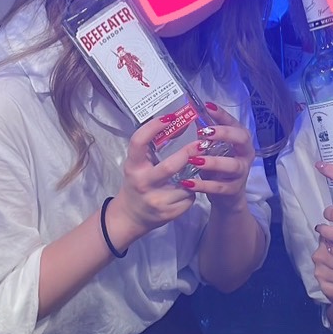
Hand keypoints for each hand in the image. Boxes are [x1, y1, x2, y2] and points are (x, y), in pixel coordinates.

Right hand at [108, 115, 200, 246]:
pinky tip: (188, 189)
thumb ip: (150, 150)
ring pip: (186, 183)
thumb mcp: (137, 165)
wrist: (130, 216)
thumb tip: (174, 123)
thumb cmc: (137, 184)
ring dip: (194, 176)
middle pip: (170, 166)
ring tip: (196, 169)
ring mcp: (156, 200)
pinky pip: (189, 198)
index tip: (170, 117)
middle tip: (202, 143)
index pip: (139, 142)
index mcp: (133, 167)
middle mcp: (143, 183)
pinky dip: (193, 191)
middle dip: (189, 153)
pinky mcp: (169, 214)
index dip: (154, 127)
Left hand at [187, 102, 253, 211]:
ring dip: (213, 162)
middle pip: (241, 139)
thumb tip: (191, 111)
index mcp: (240, 140)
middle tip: (205, 132)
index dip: (222, 115)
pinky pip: (219, 187)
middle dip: (224, 134)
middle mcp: (245, 154)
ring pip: (232, 165)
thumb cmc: (218, 168)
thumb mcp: (212, 148)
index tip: (207, 106)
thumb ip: (205, 133)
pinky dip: (203, 185)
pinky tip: (188, 182)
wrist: (226, 197)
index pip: (234, 123)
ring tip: (194, 160)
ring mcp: (241, 173)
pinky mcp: (233, 190)